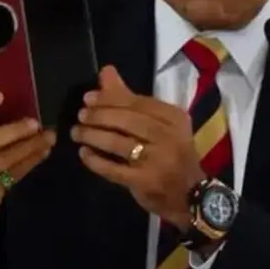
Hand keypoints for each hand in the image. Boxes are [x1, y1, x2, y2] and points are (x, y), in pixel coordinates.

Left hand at [71, 66, 203, 230]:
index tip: (89, 98)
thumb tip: (105, 72)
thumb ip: (131, 99)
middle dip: (100, 116)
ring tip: (77, 133)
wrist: (193, 196)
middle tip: (81, 115)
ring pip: (118, 143)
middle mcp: (169, 137)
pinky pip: (114, 169)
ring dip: (93, 136)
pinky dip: (96, 161)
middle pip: (128, 120)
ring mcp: (158, 160)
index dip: (110, 99)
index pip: (138, 102)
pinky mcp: (146, 181)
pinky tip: (85, 154)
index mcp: (174, 119)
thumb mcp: (159, 125)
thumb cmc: (172, 156)